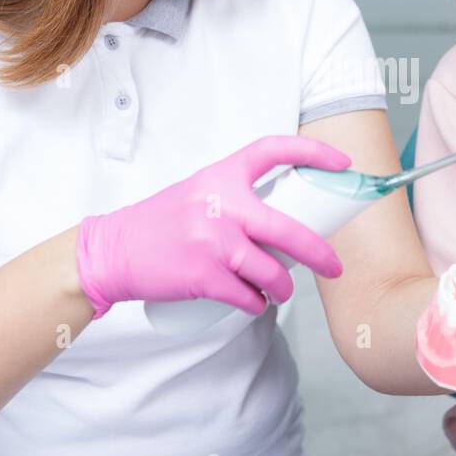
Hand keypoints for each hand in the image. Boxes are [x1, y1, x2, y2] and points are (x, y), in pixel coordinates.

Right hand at [76, 135, 350, 319]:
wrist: (113, 251)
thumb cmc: (160, 223)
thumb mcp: (198, 193)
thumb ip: (236, 198)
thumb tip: (284, 219)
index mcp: (221, 175)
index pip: (273, 150)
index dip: (313, 153)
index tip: (342, 163)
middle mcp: (220, 204)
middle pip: (289, 231)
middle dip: (320, 254)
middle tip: (334, 267)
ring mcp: (212, 241)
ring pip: (272, 273)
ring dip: (282, 288)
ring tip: (279, 291)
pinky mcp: (203, 276)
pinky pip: (248, 298)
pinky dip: (255, 305)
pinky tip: (252, 302)